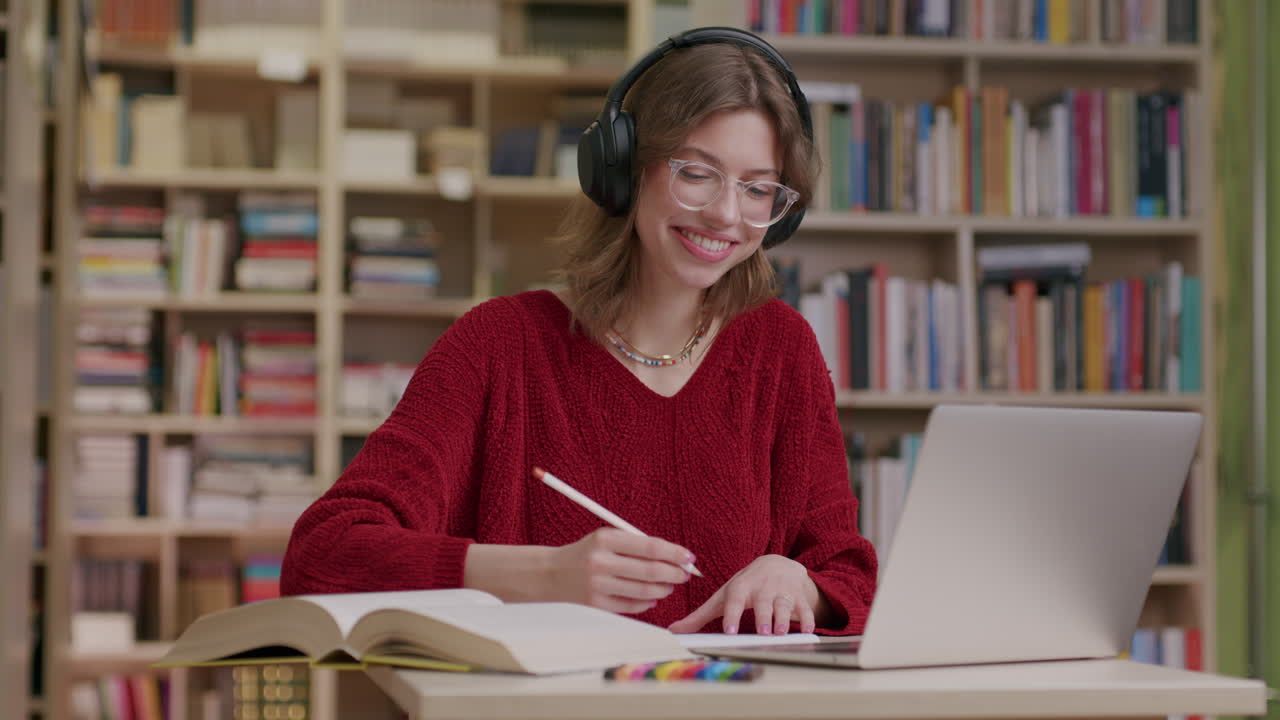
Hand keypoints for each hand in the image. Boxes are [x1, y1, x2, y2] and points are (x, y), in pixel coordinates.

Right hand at [546, 528, 692, 614]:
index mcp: (605, 539)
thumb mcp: (605, 539)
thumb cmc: (586, 554)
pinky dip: (646, 603)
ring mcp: (597, 586)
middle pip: (650, 571)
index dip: (674, 553)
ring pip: (644, 591)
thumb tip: (673, 557)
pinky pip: (631, 607)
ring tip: (669, 586)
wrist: (549, 575)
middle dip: (674, 573)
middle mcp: (600, 562)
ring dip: (663, 589)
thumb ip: (636, 545)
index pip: (650, 546)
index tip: (689, 557)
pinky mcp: (596, 606)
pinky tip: (651, 598)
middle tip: (685, 574)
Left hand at [667, 555, 818, 634]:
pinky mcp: (798, 595)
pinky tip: (808, 630)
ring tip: (780, 632)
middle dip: (763, 617)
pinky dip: (808, 619)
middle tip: (763, 632)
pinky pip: (805, 608)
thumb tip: (674, 630)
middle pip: (763, 602)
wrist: (777, 565)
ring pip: (784, 605)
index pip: (735, 599)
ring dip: (784, 619)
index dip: (732, 614)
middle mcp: (762, 587)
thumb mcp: (723, 597)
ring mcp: (782, 590)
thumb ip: (700, 616)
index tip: (730, 631)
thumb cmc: (745, 586)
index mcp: (741, 587)